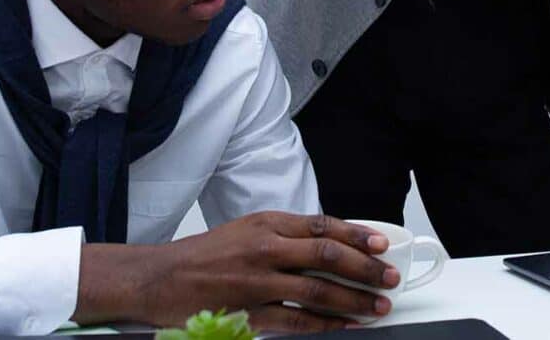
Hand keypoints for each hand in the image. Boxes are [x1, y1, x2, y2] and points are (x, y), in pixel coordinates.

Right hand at [73, 212, 398, 333]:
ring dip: (354, 299)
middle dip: (365, 268)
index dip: (357, 236)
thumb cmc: (204, 255)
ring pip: (318, 290)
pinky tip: (345, 325)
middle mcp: (265, 248)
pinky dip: (326, 324)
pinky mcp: (249, 312)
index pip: (323, 226)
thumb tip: (330, 243)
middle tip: (389, 277)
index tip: (381, 244)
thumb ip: (286, 235)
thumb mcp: (247, 230)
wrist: (159, 277)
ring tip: (377, 305)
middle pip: (327, 256)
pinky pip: (296, 321)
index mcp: (266, 223)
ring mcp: (257, 282)